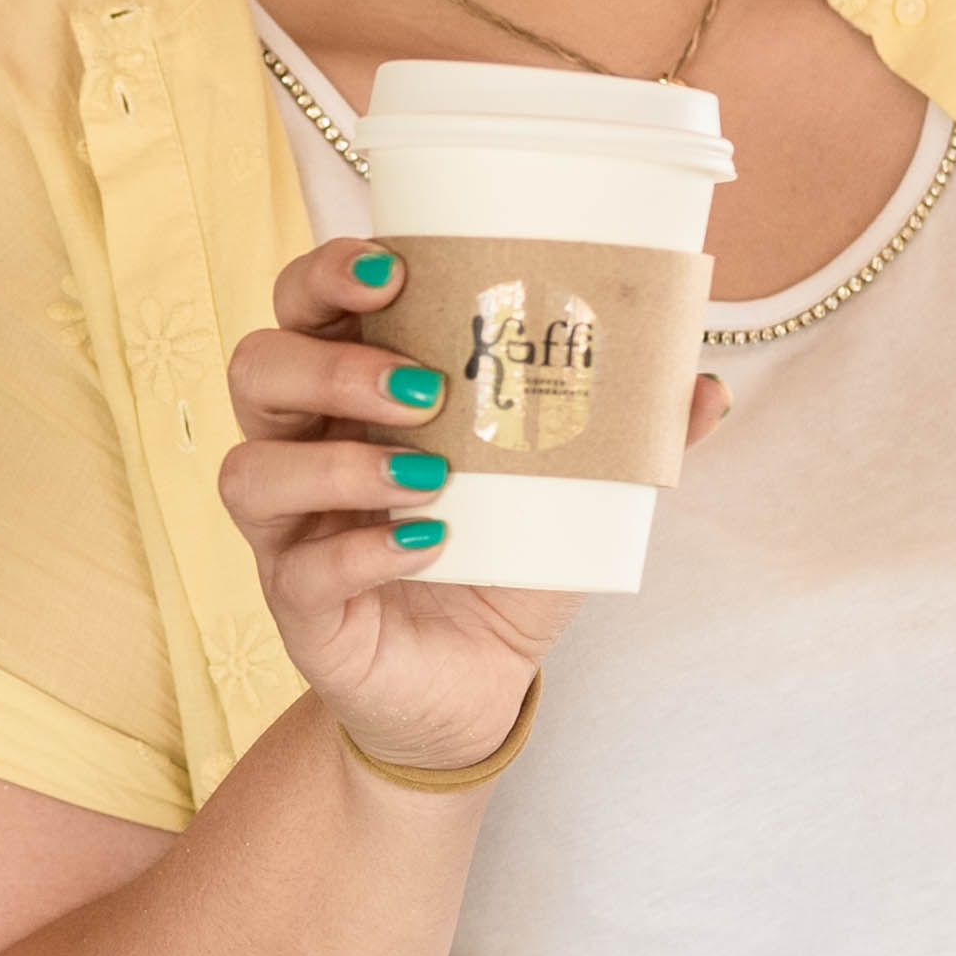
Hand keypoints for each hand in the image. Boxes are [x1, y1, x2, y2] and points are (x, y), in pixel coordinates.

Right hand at [223, 238, 722, 773]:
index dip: (326, 274)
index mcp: (350, 396)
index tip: (394, 268)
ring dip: (340, 462)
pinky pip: (302, 571)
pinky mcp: (299, 609)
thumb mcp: (568, 492)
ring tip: (429, 473)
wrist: (477, 687)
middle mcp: (301, 451)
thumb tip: (705, 388)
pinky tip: (431, 545)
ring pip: (250, 470)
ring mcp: (288, 533)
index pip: (302, 307)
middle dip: (333, 365)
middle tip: (424, 387)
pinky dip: (366, 552)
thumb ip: (624, 437)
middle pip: (257, 369)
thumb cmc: (501, 564)